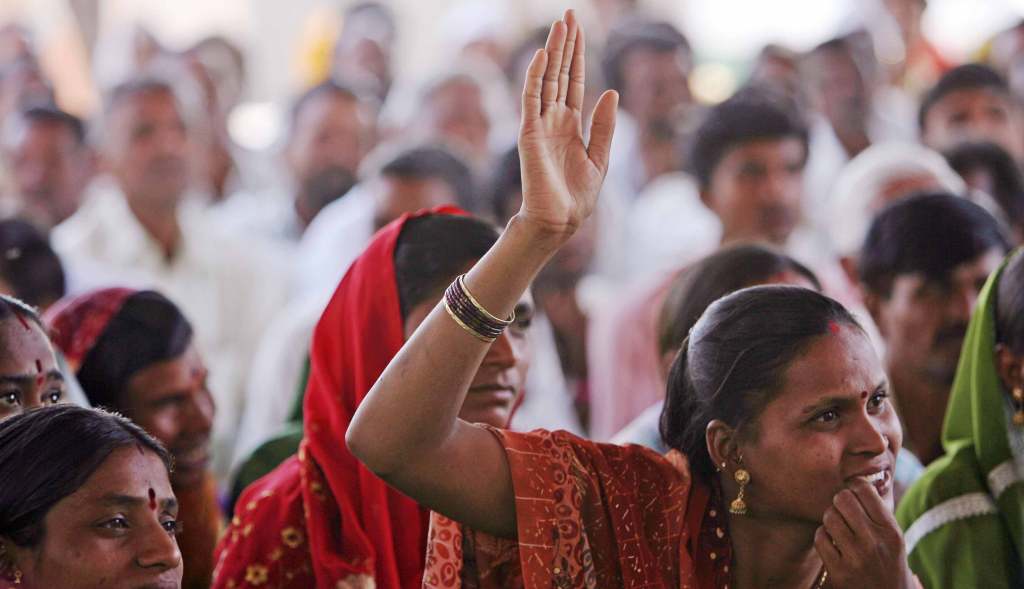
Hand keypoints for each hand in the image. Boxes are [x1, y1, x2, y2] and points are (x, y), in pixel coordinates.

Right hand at [516, 9, 617, 240]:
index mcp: (571, 124)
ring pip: (547, 79)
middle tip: (569, 14)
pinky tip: (544, 54)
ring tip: (560, 24)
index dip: (578, 55)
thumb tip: (610, 93)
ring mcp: (540, 124)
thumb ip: (604, 126)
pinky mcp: (529, 133)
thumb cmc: (578, 197)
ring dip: (553, 52)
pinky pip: (532, 98)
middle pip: (560, 73)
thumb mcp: (600, 158)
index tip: (580, 29)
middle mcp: (554, 119)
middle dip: (565, 44)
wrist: (560, 220)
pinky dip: (537, 76)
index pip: (574, 81)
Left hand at [814, 479, 915, 588]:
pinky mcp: (839, 572)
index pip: (865, 490)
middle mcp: (875, 543)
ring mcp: (856, 558)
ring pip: (829, 516)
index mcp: (891, 531)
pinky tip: (832, 542)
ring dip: (830, 519)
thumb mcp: (893, 536)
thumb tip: (857, 478)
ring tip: (837, 526)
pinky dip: (822, 537)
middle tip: (842, 509)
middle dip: (839, 501)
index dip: (854, 486)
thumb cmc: (888, 561)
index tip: (853, 491)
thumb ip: (878, 511)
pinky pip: (820, 538)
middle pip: (843, 499)